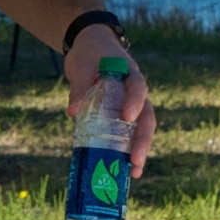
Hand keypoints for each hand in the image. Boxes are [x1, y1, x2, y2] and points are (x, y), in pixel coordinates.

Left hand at [64, 26, 155, 177]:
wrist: (91, 47)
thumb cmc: (89, 54)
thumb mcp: (81, 65)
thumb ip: (79, 86)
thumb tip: (72, 111)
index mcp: (129, 74)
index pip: (138, 87)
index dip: (135, 102)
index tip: (127, 117)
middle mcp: (136, 93)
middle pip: (147, 117)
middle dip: (143, 140)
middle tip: (136, 160)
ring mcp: (132, 105)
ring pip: (142, 129)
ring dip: (140, 150)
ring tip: (134, 172)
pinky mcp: (123, 116)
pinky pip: (129, 134)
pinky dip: (128, 151)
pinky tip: (124, 170)